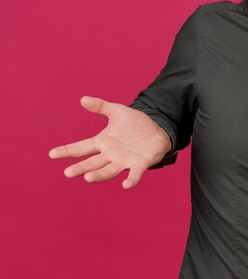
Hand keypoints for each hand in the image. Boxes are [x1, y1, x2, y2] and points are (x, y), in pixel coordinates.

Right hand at [49, 96, 171, 188]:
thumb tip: (83, 99)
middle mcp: (111, 155)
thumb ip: (101, 107)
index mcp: (103, 143)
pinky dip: (131, 180)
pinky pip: (135, 174)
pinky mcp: (140, 164)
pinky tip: (126, 185)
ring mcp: (124, 161)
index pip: (82, 148)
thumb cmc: (135, 124)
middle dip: (80, 168)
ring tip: (87, 178)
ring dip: (99, 175)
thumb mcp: (118, 112)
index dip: (67, 151)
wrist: (158, 130)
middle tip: (68, 173)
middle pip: (92, 163)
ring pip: (109, 170)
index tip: (52, 154)